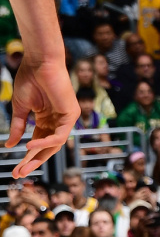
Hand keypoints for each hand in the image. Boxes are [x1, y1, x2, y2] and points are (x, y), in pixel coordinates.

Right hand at [6, 58, 79, 177]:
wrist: (39, 62)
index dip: (27, 156)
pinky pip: (59, 135)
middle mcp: (58, 120)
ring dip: (38, 156)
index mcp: (46, 119)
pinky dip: (45, 142)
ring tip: (23, 165)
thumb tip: (11, 146)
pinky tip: (30, 145)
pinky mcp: (71, 114)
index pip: (38, 142)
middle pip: (47, 147)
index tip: (15, 170)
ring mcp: (66, 118)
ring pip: (54, 145)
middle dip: (33, 161)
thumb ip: (18, 127)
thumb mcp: (21, 108)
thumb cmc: (30, 80)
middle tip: (18, 174)